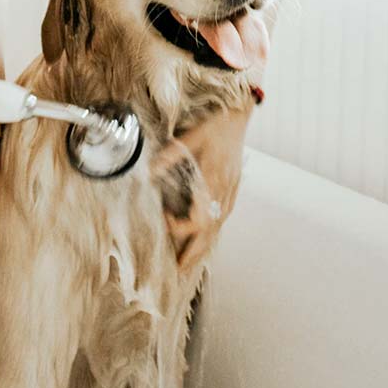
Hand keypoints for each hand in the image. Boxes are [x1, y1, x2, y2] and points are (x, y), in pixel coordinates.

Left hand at [151, 109, 248, 271]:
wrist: (239, 116)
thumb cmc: (215, 125)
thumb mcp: (191, 137)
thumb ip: (171, 157)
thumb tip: (148, 173)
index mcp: (214, 181)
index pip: (198, 219)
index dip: (181, 228)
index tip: (165, 221)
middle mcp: (224, 191)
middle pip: (210, 232)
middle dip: (195, 253)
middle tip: (180, 271)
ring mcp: (230, 191)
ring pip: (218, 227)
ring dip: (204, 246)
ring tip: (190, 262)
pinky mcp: (232, 188)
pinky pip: (222, 217)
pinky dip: (212, 232)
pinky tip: (205, 239)